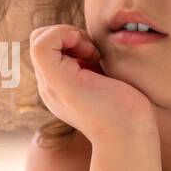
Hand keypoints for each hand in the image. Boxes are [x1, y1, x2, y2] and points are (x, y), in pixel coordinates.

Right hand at [29, 24, 153, 142]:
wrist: (130, 135)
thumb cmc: (129, 110)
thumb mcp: (105, 81)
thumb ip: (93, 66)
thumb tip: (96, 47)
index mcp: (58, 87)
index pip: (47, 46)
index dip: (68, 38)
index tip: (94, 54)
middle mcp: (48, 87)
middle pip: (40, 40)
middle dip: (67, 34)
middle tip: (93, 53)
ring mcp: (49, 85)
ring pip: (39, 38)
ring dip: (70, 35)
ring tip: (94, 57)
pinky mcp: (56, 82)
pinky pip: (42, 43)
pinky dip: (66, 35)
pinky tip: (91, 55)